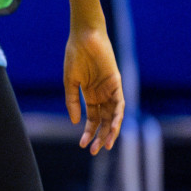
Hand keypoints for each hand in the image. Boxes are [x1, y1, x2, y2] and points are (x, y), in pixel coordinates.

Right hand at [64, 26, 124, 153]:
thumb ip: (73, 101)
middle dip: (100, 136)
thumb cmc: (75, 57)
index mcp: (90, 95)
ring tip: (106, 145)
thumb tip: (76, 122)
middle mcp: (102, 95)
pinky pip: (120, 104)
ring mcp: (110, 90)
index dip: (88, 132)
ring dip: (110, 131)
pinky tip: (111, 127)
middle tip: (95, 151)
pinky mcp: (116, 83)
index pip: (92, 119)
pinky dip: (117, 116)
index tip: (82, 145)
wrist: (84, 38)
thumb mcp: (70, 82)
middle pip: (103, 121)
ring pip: (113, 116)